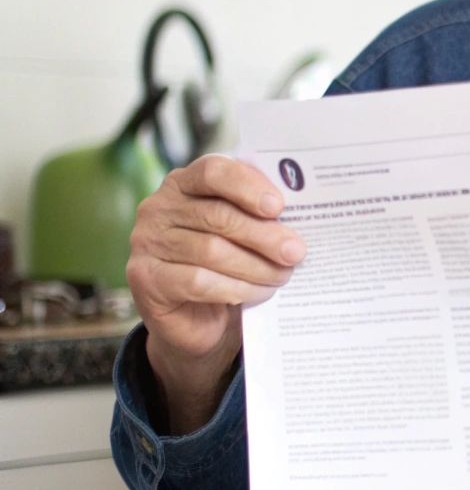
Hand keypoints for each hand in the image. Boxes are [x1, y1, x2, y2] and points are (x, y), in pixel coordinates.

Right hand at [126, 154, 305, 433]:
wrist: (197, 317)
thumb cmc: (228, 262)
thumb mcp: (244, 232)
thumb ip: (261, 214)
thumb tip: (304, 210)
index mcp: (185, 183)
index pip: (213, 171)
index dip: (248, 186)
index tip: (279, 206)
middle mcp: (159, 207)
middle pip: (218, 216)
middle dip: (264, 235)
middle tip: (297, 252)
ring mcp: (147, 242)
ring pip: (211, 251)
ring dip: (255, 266)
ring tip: (283, 275)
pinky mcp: (145, 277)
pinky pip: (198, 281)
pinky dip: (235, 288)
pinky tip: (259, 293)